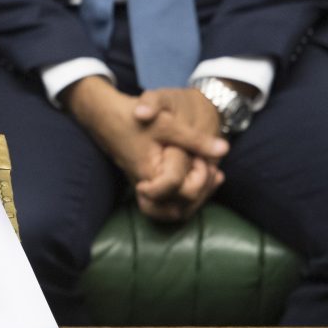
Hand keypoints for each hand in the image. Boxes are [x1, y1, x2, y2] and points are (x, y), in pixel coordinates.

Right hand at [67, 78, 226, 222]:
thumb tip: (224, 150)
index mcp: (151, 174)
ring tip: (207, 177)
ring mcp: (144, 187)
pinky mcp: (144, 184)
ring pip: (172, 211)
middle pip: (179, 210)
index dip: (199, 177)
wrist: (103, 115)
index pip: (181, 191)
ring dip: (194, 199)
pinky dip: (184, 194)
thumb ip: (195, 140)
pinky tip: (197, 174)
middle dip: (201, 193)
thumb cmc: (132, 118)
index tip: (201, 159)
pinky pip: (166, 202)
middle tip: (209, 170)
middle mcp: (146, 187)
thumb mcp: (167, 124)